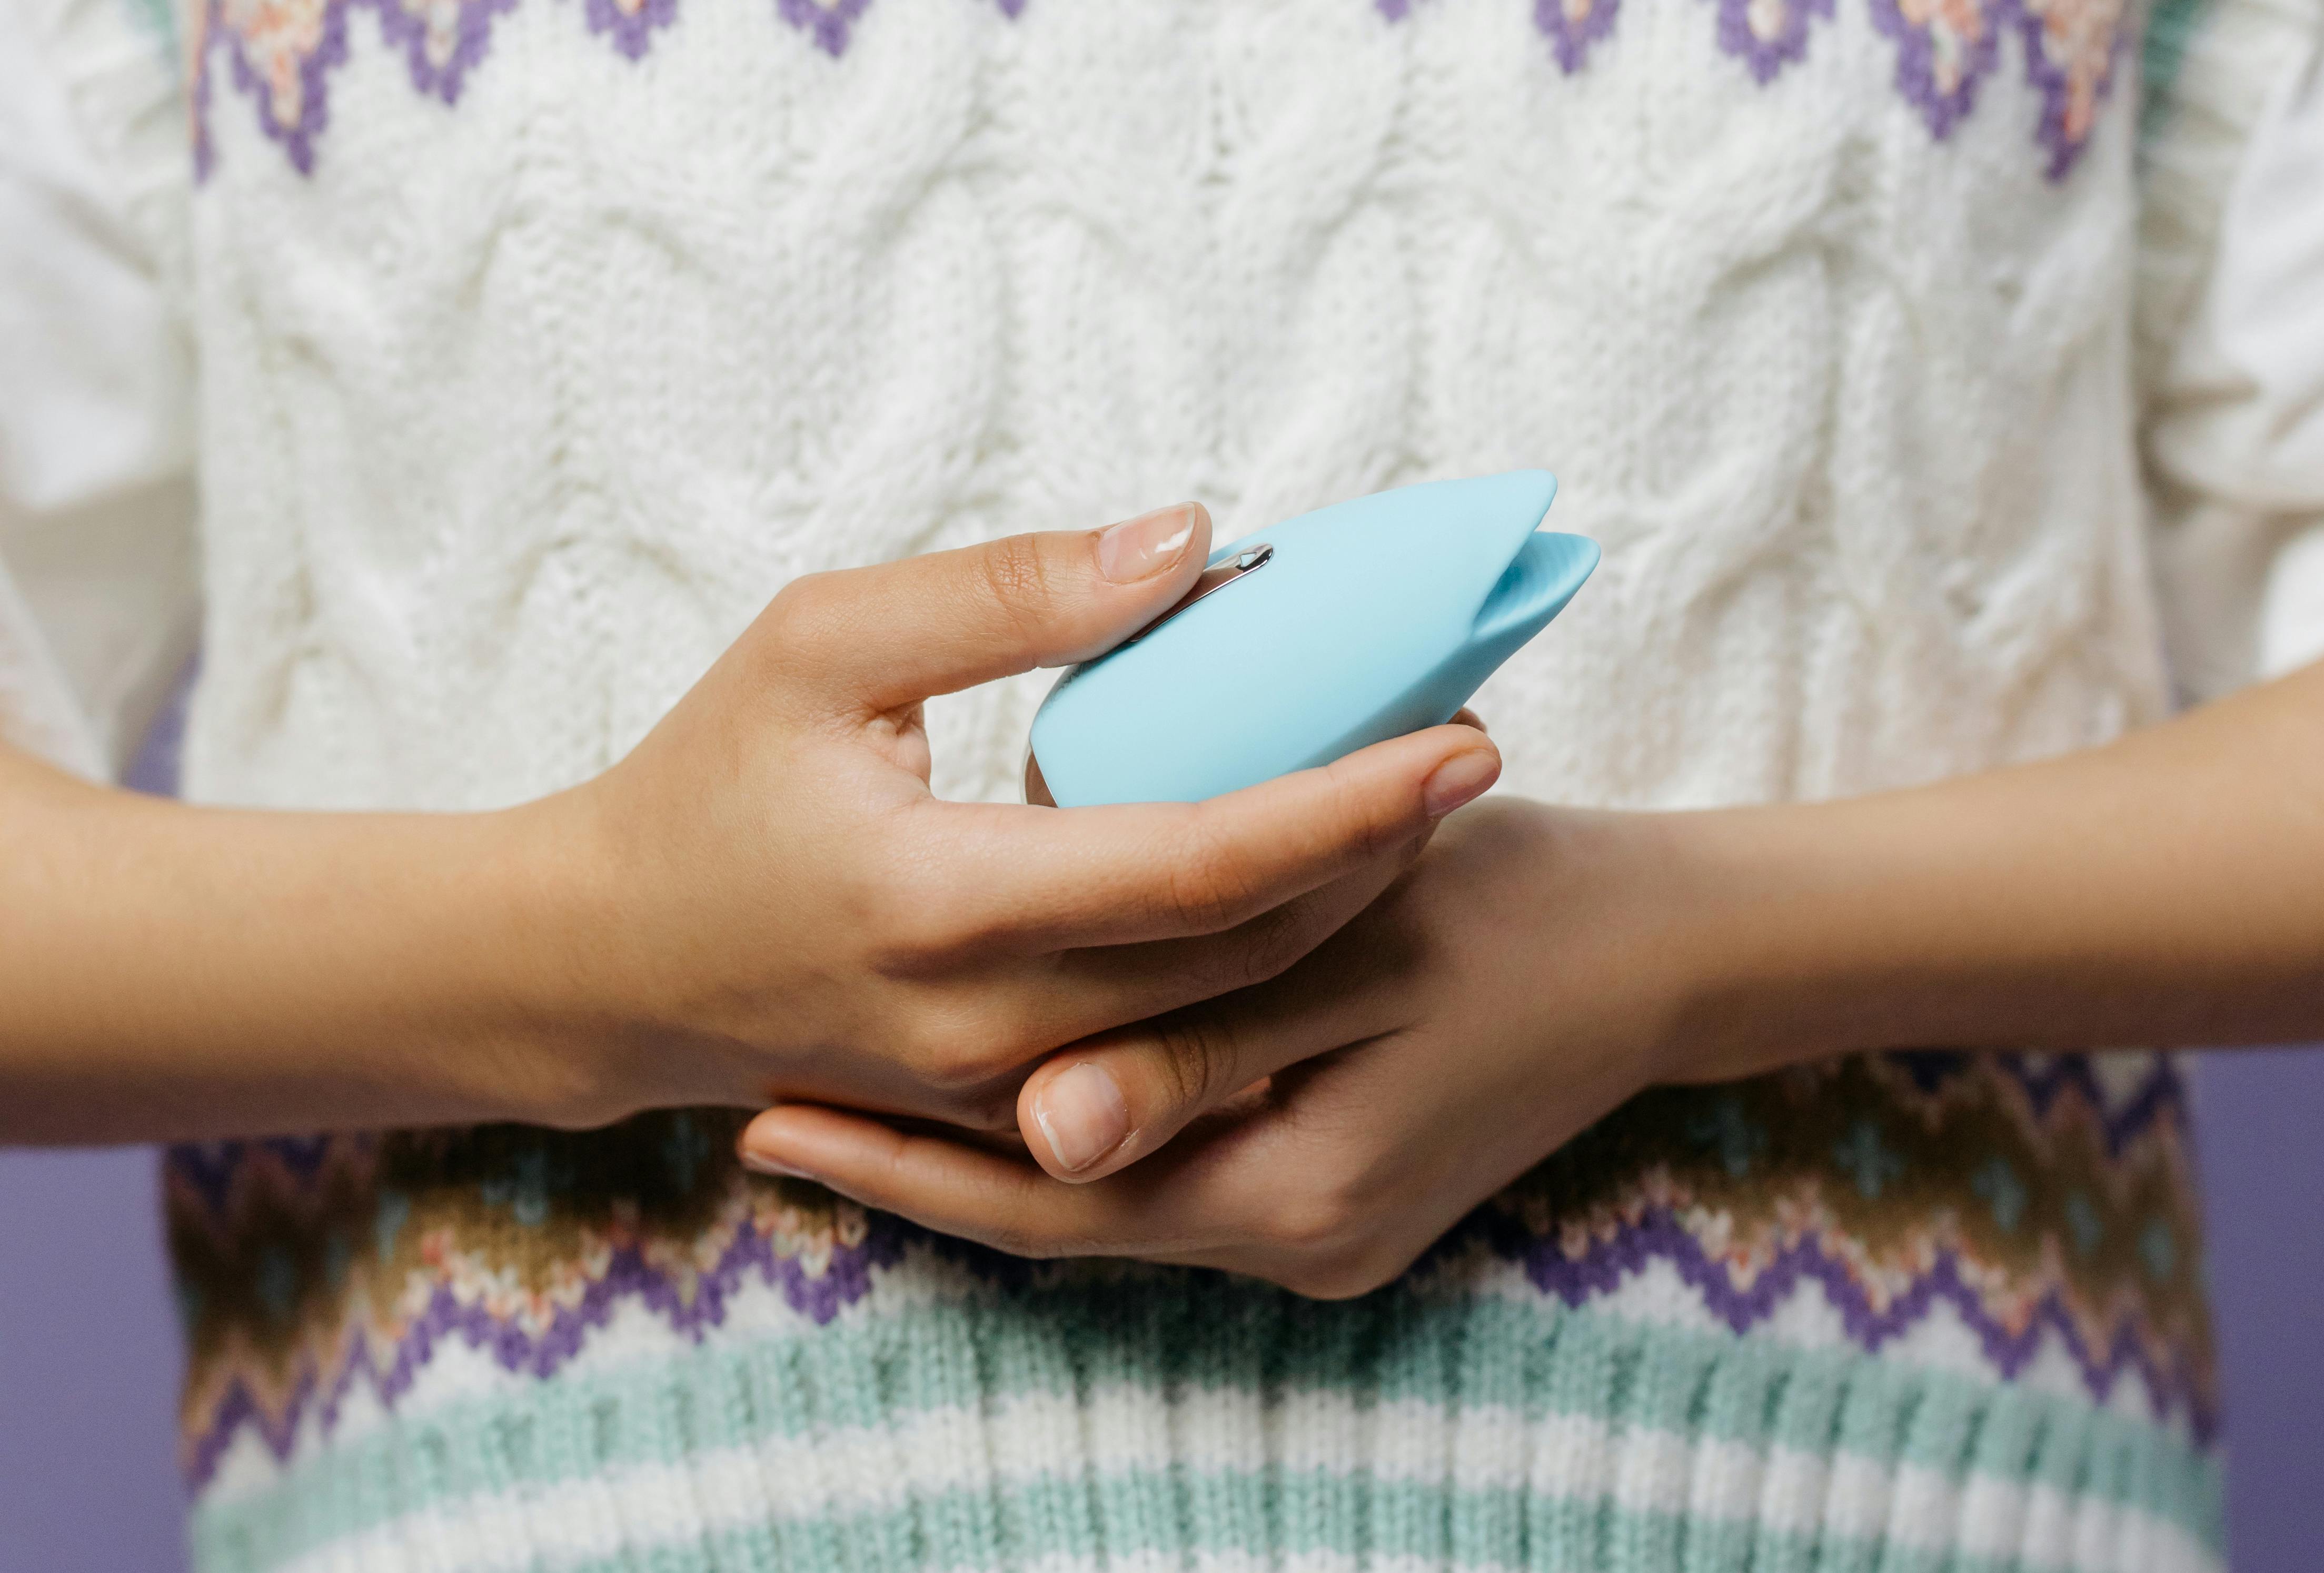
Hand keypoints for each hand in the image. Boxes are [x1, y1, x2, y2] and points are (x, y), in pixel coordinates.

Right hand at [533, 506, 1503, 1131]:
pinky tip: (1314, 895)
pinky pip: (1171, 1055)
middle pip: (1245, 960)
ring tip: (1413, 814)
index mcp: (943, 902)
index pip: (1201, 866)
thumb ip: (1009, 594)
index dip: (1348, 808)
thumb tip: (1193, 545)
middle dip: (1378, 864)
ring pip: (1225, 1023)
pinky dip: (1258, 976)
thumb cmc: (705, 783)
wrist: (606, 967)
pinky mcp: (1005, 1112)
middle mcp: (988, 1026)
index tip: (1460, 741)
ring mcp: (1000, 1090)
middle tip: (1467, 758)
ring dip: (1337, 922)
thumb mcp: (822, 642)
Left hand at [734, 798, 1712, 1296]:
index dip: (905, 1166)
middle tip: (764, 1126)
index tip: (772, 1119)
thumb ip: (1208, 1045)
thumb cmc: (1517, 910)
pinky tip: (1008, 1084)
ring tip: (847, 1105)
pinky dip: (1087, 1136)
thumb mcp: (1367, 956)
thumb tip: (1044, 1130)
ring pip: (1109, 1208)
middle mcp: (1296, 1247)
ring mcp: (1319, 1237)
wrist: (1663, 957)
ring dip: (986, 1158)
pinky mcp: (1333, 1201)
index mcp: (1297, 1196)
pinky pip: (1172, 1182)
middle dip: (913, 1178)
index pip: (1052, 1205)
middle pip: (1062, 1227)